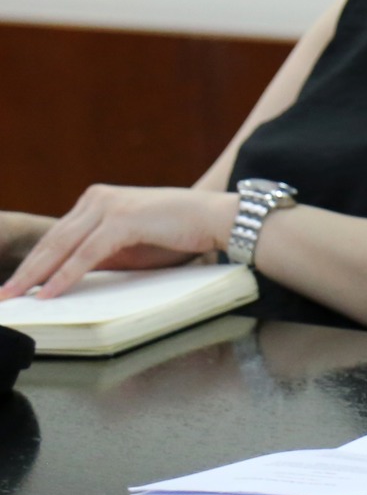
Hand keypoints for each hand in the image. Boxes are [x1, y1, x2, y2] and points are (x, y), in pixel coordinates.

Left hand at [0, 185, 237, 301]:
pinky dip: (64, 275)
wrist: (216, 218)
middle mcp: (98, 197)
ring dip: (35, 275)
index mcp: (98, 200)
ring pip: (62, 246)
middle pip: (52, 240)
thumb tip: (65, 277)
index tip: (14, 285)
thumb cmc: (178, 233)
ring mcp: (109, 206)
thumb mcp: (129, 246)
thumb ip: (98, 255)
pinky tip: (48, 292)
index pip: (56, 236)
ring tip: (15, 297)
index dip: (32, 263)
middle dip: (25, 271)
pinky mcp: (123, 219)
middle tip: (2, 295)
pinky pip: (86, 253)